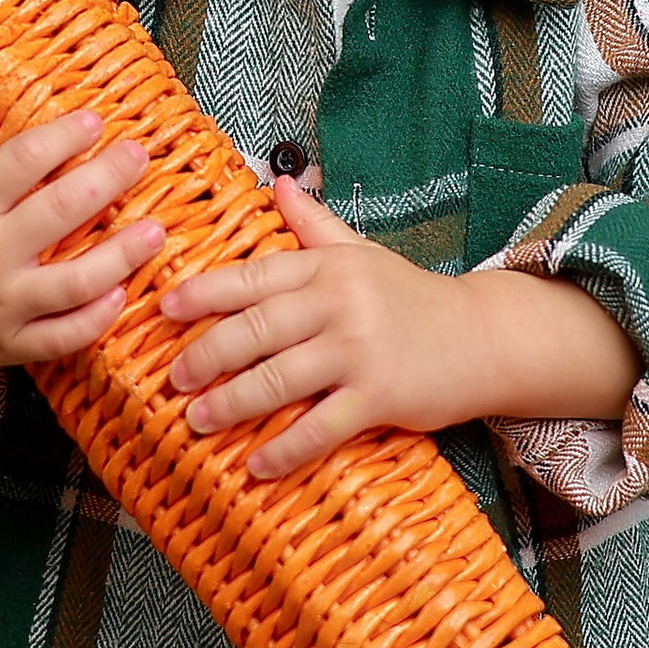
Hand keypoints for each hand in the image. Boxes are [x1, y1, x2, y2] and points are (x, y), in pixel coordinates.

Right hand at [0, 63, 163, 396]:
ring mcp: (1, 305)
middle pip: (59, 213)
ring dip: (121, 257)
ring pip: (74, 283)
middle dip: (107, 181)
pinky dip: (95, 321)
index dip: (62, 138)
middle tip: (139, 156)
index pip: (21, 163)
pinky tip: (123, 293)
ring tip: (156, 230)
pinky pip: (62, 337)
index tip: (94, 121)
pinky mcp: (10, 344)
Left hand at [160, 177, 640, 478]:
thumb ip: (314, 223)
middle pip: (256, 329)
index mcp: (328, 268)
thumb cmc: (412, 298)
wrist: (483, 337)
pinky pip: (321, 427)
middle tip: (174, 378)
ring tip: (197, 421)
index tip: (165, 309)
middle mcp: (340, 304)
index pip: (254, 277)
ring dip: (232, 404)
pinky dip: (284, 449)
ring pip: (280, 379)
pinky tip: (255, 466)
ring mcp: (359, 350)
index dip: (204, 293)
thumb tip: (277, 181)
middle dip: (207, 355)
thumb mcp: (362, 252)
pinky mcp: (380, 396)